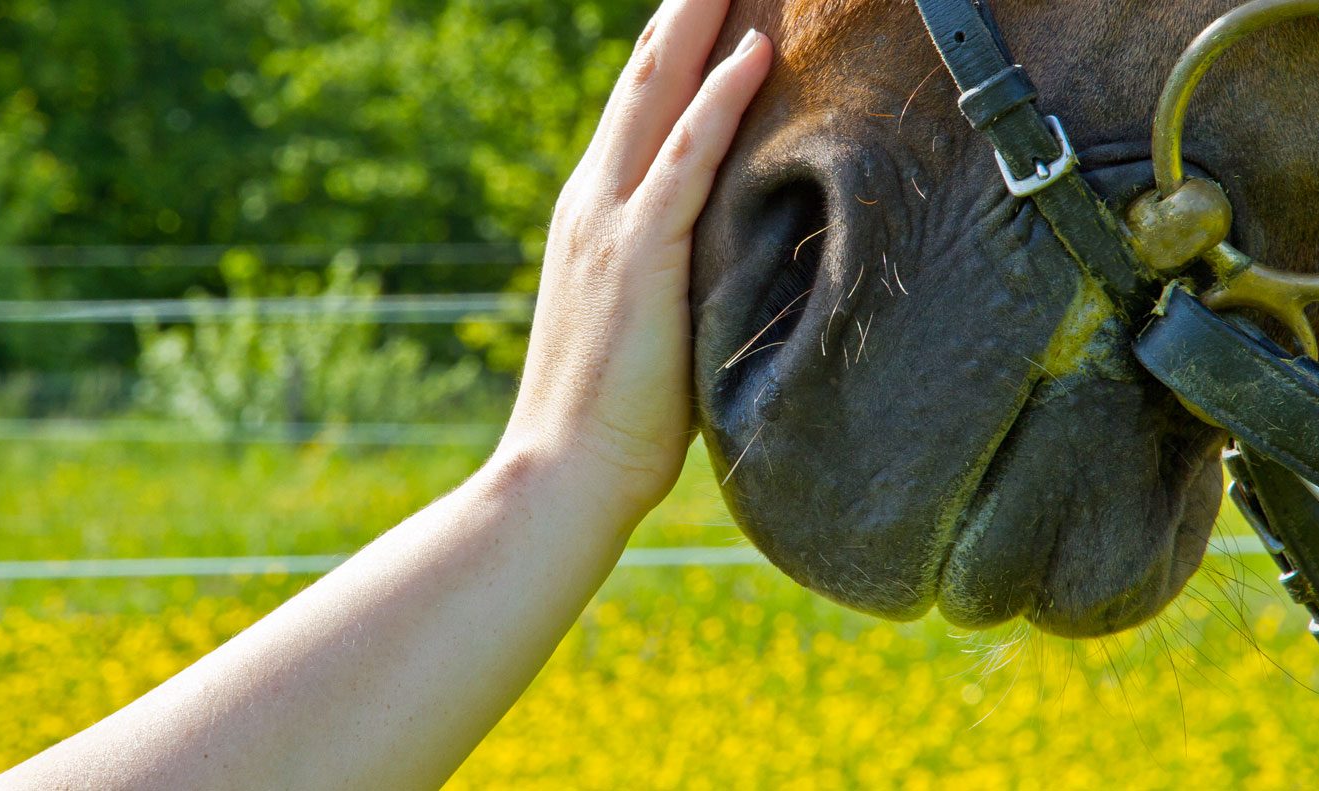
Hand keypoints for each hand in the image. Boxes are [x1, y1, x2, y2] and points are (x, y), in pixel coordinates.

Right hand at [501, 1, 771, 519]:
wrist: (562, 471)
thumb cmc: (610, 412)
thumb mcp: (643, 318)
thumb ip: (670, 268)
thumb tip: (723, 253)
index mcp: (595, 211)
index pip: (642, 102)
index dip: (679, 40)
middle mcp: (594, 198)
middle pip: (647, 74)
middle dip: (688, 6)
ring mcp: (611, 223)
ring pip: (661, 93)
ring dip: (704, 20)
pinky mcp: (638, 256)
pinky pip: (686, 160)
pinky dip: (720, 101)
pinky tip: (756, 51)